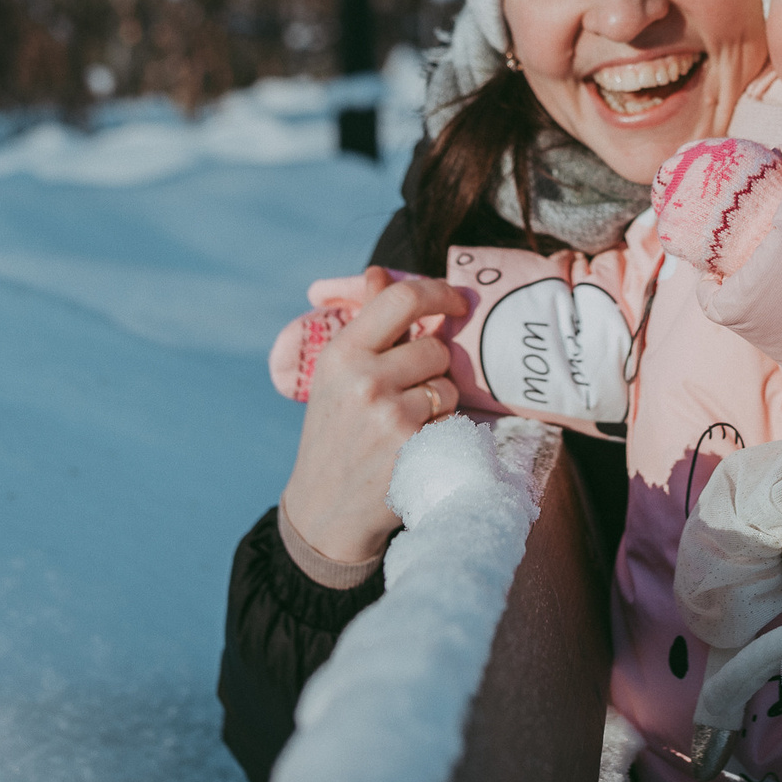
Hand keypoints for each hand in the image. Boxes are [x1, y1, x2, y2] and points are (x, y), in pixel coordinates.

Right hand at [279, 267, 467, 565]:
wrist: (325, 508)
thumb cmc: (335, 432)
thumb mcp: (335, 375)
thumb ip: (365, 323)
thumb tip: (378, 272)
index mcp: (342, 352)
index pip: (402, 298)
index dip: (440, 292)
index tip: (457, 302)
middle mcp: (364, 379)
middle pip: (436, 347)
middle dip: (435, 367)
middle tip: (411, 391)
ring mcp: (390, 415)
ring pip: (448, 387)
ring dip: (439, 403)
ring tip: (406, 424)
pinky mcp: (414, 448)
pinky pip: (453, 421)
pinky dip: (442, 433)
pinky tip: (413, 448)